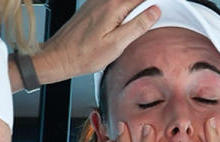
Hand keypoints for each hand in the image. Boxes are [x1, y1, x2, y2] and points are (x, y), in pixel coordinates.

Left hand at [34, 0, 160, 83]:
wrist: (59, 57)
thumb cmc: (84, 55)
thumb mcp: (117, 45)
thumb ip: (137, 26)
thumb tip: (154, 11)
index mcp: (112, 8)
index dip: (154, 3)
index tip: (160, 11)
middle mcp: (103, 1)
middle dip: (144, 5)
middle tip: (152, 17)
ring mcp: (95, 3)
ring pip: (122, 0)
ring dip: (134, 7)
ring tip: (138, 22)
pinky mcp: (90, 8)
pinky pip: (112, 3)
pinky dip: (122, 9)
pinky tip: (123, 22)